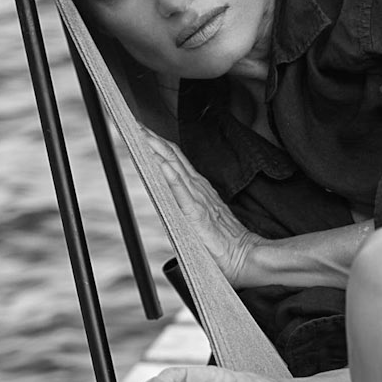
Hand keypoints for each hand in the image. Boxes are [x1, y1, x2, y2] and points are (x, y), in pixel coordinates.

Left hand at [136, 127, 260, 286]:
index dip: (160, 145)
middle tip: (136, 124)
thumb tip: (172, 200)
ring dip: (159, 152)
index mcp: (199, 191)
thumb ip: (189, 206)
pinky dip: (173, 179)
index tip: (143, 131)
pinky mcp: (198, 215)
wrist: (245, 257)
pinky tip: (164, 166)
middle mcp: (199, 190)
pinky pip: (183, 194)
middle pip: (174, 159)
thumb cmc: (225, 244)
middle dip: (154, 141)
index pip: (177, 162)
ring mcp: (199, 201)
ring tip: (144, 135)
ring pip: (176, 170)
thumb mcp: (202, 220)